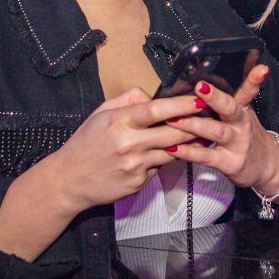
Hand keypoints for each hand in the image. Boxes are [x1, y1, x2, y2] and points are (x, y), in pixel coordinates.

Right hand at [0, 88, 201, 259]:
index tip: (199, 99)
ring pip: (173, 151)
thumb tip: (153, 96)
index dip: (182, 104)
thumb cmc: (85, 144)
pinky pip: (160, 167)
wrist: (68, 180)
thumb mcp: (100, 114)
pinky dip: (164, 159)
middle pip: (173, 132)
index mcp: (119, 122)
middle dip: (194, 124)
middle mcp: (129, 144)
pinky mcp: (138, 183)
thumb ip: (128, 101)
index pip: (157, 110)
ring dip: (187, 143)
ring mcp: (135, 166)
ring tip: (199, 134)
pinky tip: (164, 153)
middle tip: (210, 116)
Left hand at [163, 65, 278, 195]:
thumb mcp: (243, 114)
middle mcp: (242, 124)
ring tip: (173, 118)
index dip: (253, 79)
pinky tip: (173, 147)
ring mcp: (237, 144)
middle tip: (199, 86)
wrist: (267, 167)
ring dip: (193, 124)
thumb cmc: (246, 136)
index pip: (249, 91)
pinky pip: (207, 156)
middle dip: (215, 97)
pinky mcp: (230, 163)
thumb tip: (207, 77)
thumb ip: (227, 99)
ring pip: (215, 132)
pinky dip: (189, 152)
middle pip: (230, 108)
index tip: (259, 69)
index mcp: (243, 109)